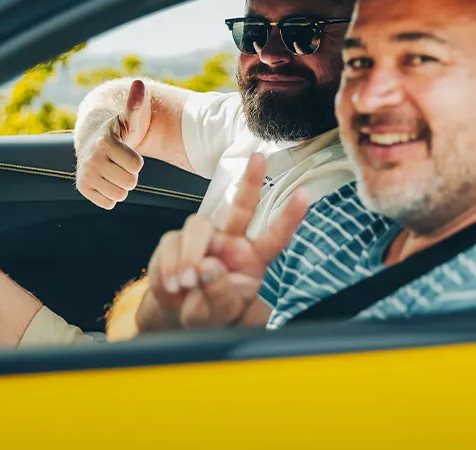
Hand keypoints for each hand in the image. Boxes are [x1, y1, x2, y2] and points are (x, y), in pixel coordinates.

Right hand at [75, 80, 149, 209]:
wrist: (90, 142)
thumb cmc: (115, 132)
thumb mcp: (126, 119)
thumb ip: (135, 104)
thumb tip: (139, 83)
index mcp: (105, 142)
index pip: (137, 165)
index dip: (136, 161)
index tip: (126, 152)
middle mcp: (92, 159)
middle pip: (130, 182)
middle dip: (129, 174)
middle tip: (119, 163)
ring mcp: (85, 174)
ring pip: (120, 195)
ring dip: (121, 186)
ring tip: (113, 171)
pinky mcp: (82, 188)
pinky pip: (108, 204)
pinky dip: (110, 195)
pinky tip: (105, 180)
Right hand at [141, 153, 308, 329]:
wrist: (175, 317)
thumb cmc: (206, 312)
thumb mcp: (218, 314)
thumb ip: (218, 293)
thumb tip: (210, 266)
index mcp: (251, 260)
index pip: (275, 237)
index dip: (289, 217)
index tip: (305, 194)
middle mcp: (230, 243)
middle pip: (242, 208)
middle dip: (251, 181)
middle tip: (259, 158)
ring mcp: (204, 239)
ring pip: (199, 226)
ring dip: (190, 254)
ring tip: (185, 282)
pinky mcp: (175, 240)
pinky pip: (172, 244)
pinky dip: (170, 266)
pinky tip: (172, 285)